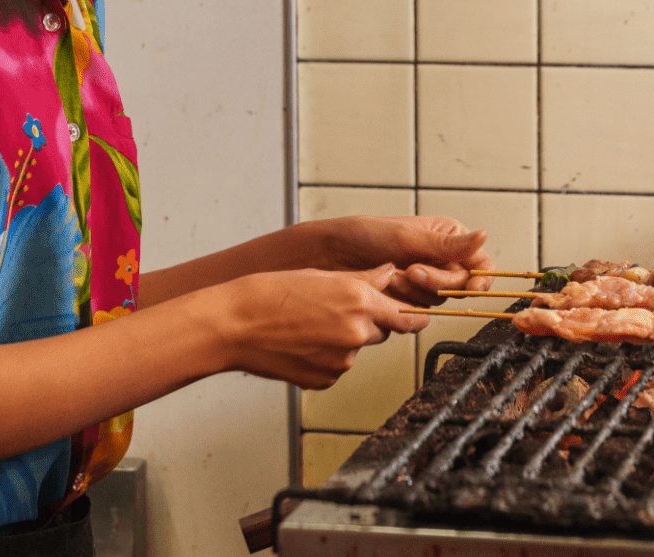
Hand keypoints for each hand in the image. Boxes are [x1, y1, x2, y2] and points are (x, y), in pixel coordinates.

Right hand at [204, 266, 425, 389]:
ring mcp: (341, 361)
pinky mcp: (324, 380)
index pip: (407, 316)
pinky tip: (301, 344)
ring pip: (355, 350)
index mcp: (359, 301)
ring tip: (308, 326)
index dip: (413, 316)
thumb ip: (363, 279)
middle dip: (367, 323)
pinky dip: (325, 358)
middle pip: (381, 331)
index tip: (418, 316)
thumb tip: (389, 274)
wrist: (235, 325)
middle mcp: (356, 333)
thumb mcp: (321, 276)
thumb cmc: (271, 294)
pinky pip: (335, 368)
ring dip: (343, 340)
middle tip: (334, 311)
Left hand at [306, 215, 497, 306]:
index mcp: (447, 238)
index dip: (479, 278)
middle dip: (436, 282)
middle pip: (459, 286)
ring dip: (415, 291)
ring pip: (438, 301)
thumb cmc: (364, 236)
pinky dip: (403, 302)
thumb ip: (446, 245)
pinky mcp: (408, 300)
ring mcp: (424, 282)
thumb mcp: (407, 238)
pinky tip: (386, 288)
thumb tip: (483, 234)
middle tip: (412, 271)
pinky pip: (419, 313)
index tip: (472, 287)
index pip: (479, 264)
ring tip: (391, 275)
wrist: (328, 257)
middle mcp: (440, 260)